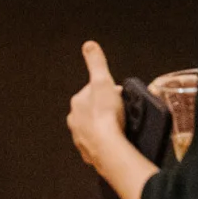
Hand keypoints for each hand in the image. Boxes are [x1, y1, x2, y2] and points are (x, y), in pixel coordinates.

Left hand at [67, 41, 125, 167]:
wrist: (108, 147)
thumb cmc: (105, 115)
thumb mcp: (102, 81)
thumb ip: (95, 62)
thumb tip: (89, 45)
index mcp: (77, 102)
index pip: (94, 91)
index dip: (109, 92)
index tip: (119, 97)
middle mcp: (75, 120)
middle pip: (94, 110)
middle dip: (107, 110)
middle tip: (122, 113)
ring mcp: (81, 138)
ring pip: (95, 128)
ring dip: (106, 127)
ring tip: (120, 128)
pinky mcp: (89, 153)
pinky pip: (99, 145)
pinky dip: (106, 143)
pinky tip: (116, 141)